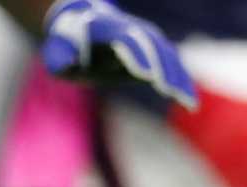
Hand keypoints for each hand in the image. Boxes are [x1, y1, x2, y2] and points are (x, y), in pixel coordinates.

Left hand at [39, 0, 196, 108]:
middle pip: (149, 44)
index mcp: (104, 26)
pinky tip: (191, 104)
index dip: (135, 54)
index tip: (145, 72)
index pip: (123, 38)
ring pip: (165, 53)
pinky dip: (182, 81)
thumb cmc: (66, 43)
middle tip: (168, 88)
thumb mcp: (56, 52)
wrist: (81, 22)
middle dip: (159, 65)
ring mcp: (144, 37)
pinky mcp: (153, 50)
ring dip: (176, 75)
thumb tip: (69, 63)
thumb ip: (60, 57)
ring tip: (186, 100)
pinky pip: (171, 64)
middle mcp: (129, 28)